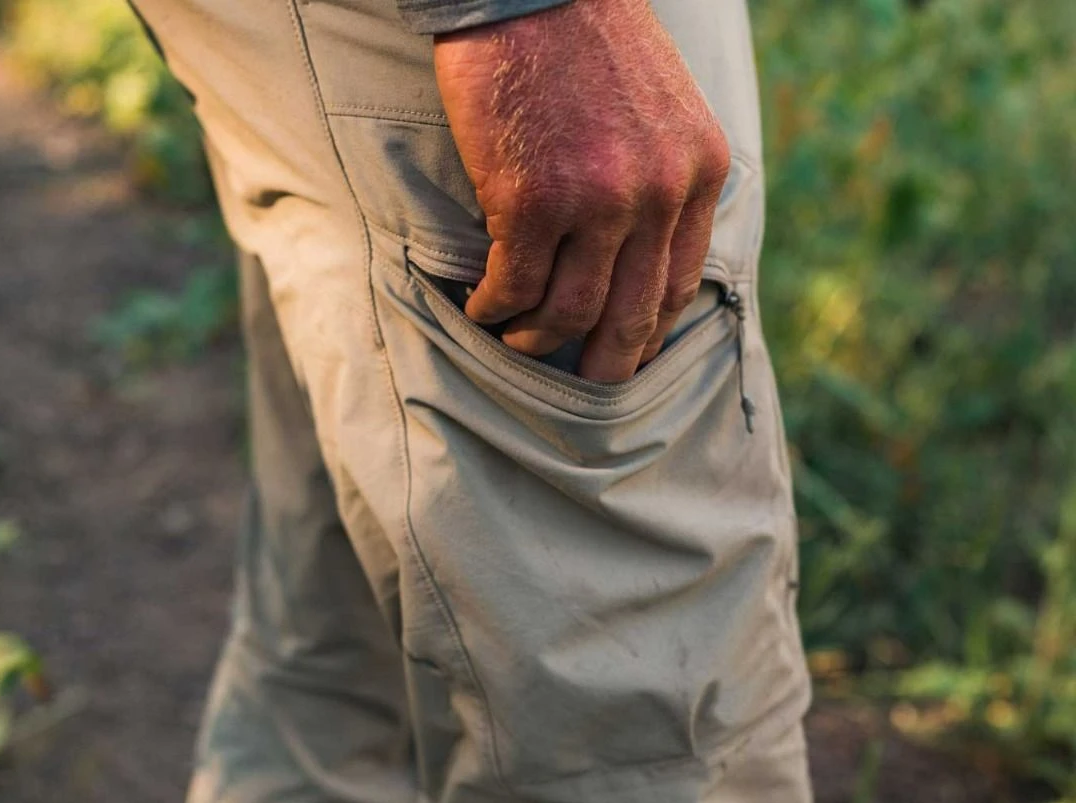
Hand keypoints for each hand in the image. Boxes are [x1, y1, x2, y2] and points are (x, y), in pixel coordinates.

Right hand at [434, 0, 730, 381]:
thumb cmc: (586, 41)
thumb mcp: (663, 109)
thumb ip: (665, 179)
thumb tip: (642, 253)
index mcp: (698, 172)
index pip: (679, 285)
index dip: (647, 335)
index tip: (623, 355)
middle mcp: (657, 194)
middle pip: (631, 316)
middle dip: (603, 364)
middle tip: (580, 384)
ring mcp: (596, 201)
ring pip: (569, 313)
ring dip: (536, 338)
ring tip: (514, 335)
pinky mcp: (531, 201)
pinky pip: (514, 288)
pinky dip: (494, 307)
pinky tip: (481, 305)